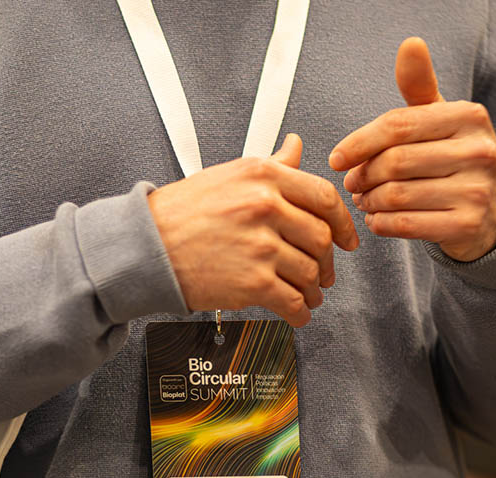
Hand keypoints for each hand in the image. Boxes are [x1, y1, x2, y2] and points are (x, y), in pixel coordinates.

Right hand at [148, 134, 358, 327]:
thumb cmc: (181, 212)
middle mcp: (265, 207)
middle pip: (321, 238)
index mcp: (264, 176)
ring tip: (308, 293)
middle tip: (324, 271)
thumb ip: (272, 165)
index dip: (343, 223)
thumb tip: (294, 148)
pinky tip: (297, 312)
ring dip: (314, 289)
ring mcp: (261, 246)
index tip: (347, 237)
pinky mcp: (253, 282)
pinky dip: (301, 312)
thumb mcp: (229, 175)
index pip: (324, 197)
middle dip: (327, 261)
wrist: (148, 247)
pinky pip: (293, 301)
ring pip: (310, 272)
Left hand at [328, 37, 495, 261]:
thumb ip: (420, 86)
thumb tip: (410, 44)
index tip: (336, 159)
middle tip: (351, 184)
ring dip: (369, 201)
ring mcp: (477, 191)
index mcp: (470, 116)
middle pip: (395, 162)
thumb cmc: (454, 156)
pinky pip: (406, 225)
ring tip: (363, 200)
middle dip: (363, 175)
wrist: (495, 210)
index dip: (359, 143)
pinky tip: (376, 219)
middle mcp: (480, 151)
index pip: (398, 125)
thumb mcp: (441, 119)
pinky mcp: (469, 225)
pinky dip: (382, 224)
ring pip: (397, 196)